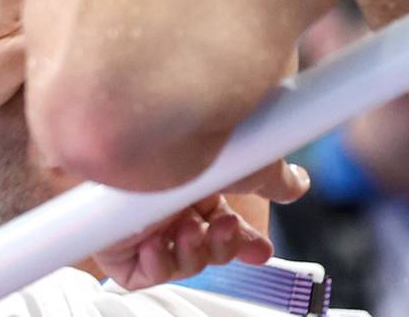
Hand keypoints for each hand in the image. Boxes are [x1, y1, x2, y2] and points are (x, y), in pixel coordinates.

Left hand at [88, 159, 310, 289]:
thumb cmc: (184, 137)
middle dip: (225, 248)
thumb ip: (272, 176)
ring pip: (177, 260)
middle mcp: (163, 199)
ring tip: (193, 230)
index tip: (261, 249)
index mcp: (190, 180)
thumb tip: (296, 183)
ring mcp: (137, 219)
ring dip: (194, 252)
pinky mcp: (111, 240)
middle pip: (202, 242)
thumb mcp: (243, 158)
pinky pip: (139, 272)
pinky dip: (157, 265)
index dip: (240, 238)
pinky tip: (159, 242)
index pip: (219, 219)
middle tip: (232, 234)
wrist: (133, 136)